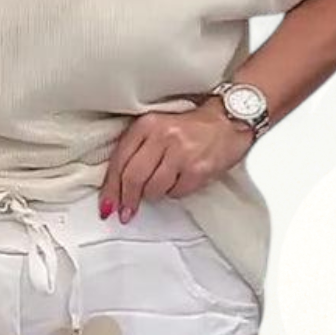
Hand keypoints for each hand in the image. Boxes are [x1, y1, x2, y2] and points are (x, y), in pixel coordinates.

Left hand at [100, 96, 254, 221]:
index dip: (110, 188)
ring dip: (154, 195)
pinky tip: (180, 181)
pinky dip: (174, 193)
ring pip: (153, 189)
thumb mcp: (157, 129)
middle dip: (127, 200)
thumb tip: (117, 187)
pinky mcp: (197, 169)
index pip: (120, 161)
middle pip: (133, 178)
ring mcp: (181, 152)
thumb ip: (136, 151)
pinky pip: (175, 193)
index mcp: (147, 124)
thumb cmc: (190, 128)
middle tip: (126, 212)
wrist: (227, 121)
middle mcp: (163, 135)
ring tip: (162, 186)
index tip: (107, 205)